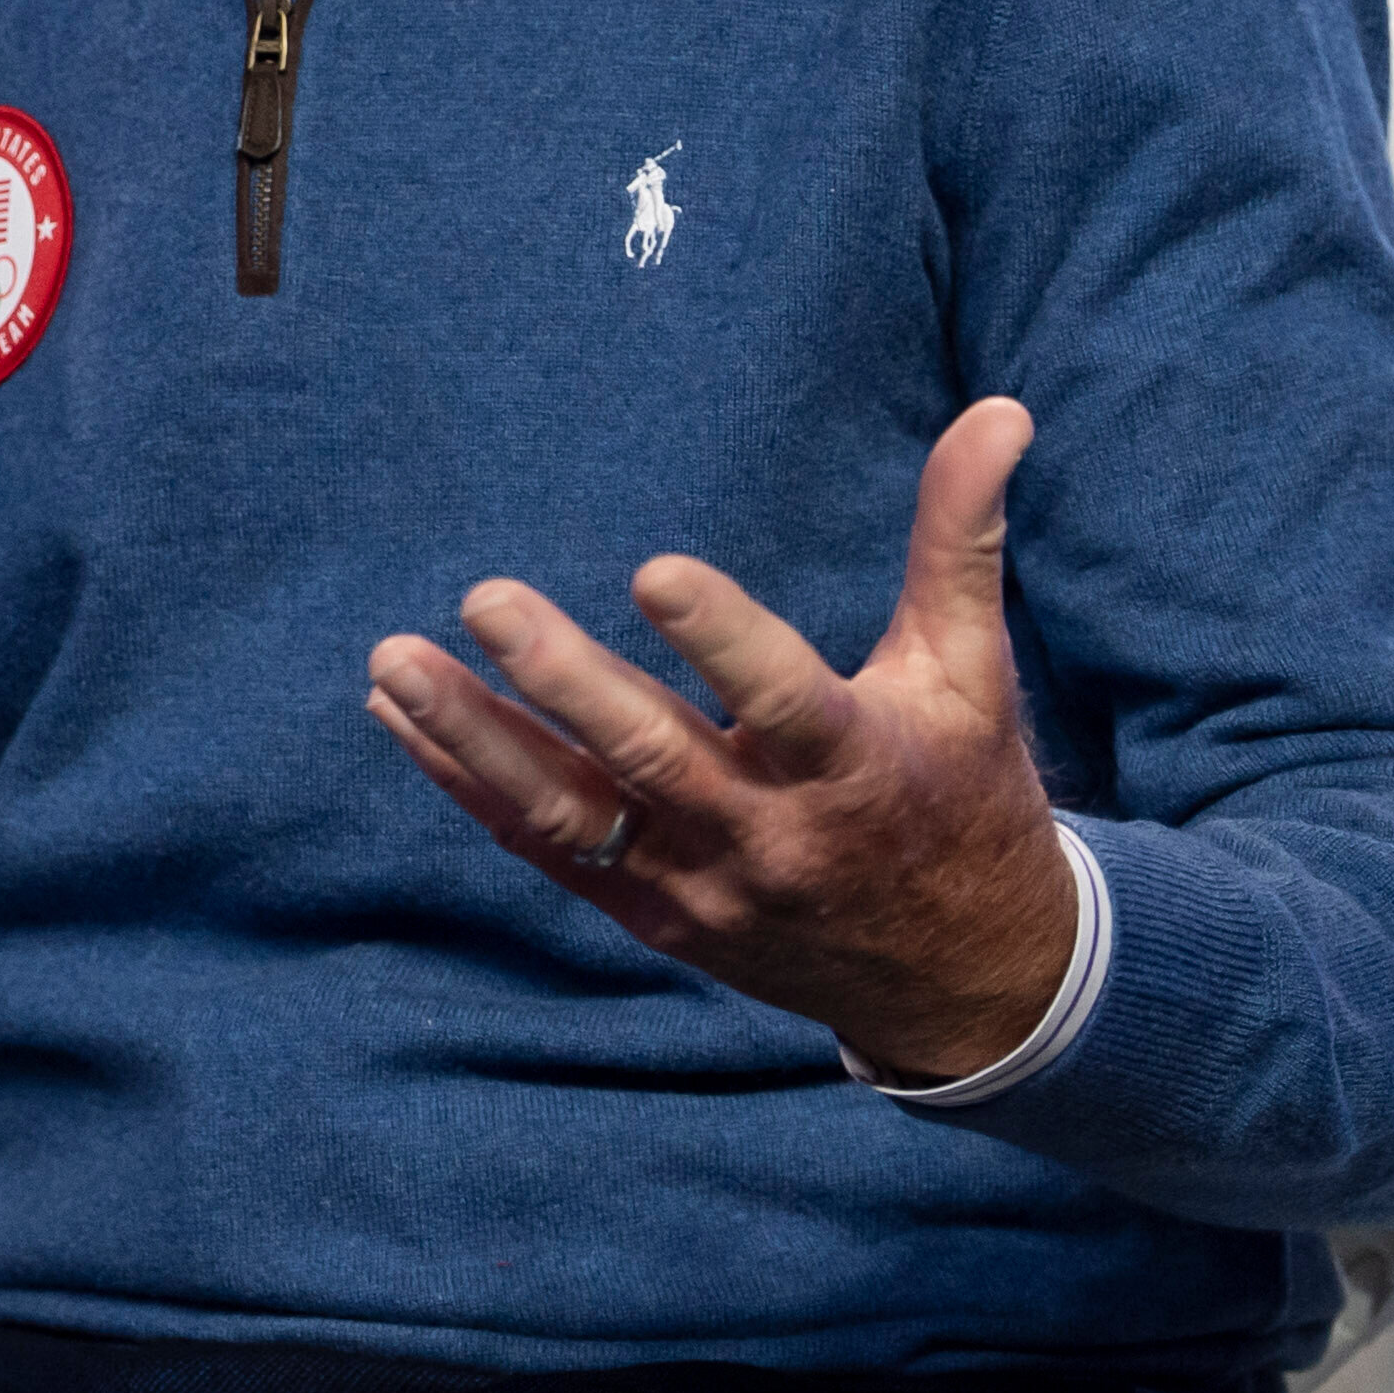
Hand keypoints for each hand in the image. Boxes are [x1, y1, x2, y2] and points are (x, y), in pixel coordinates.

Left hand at [364, 398, 1085, 1086]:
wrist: (964, 981)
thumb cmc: (965, 794)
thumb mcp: (972, 670)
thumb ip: (960, 540)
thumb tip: (999, 411)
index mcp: (854, 766)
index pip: (782, 698)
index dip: (722, 639)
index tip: (655, 569)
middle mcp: (771, 834)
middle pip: (653, 758)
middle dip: (563, 681)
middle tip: (485, 600)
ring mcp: (704, 885)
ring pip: (575, 814)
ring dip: (477, 740)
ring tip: (394, 665)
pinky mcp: (658, 918)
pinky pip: (549, 853)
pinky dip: (472, 787)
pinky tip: (403, 718)